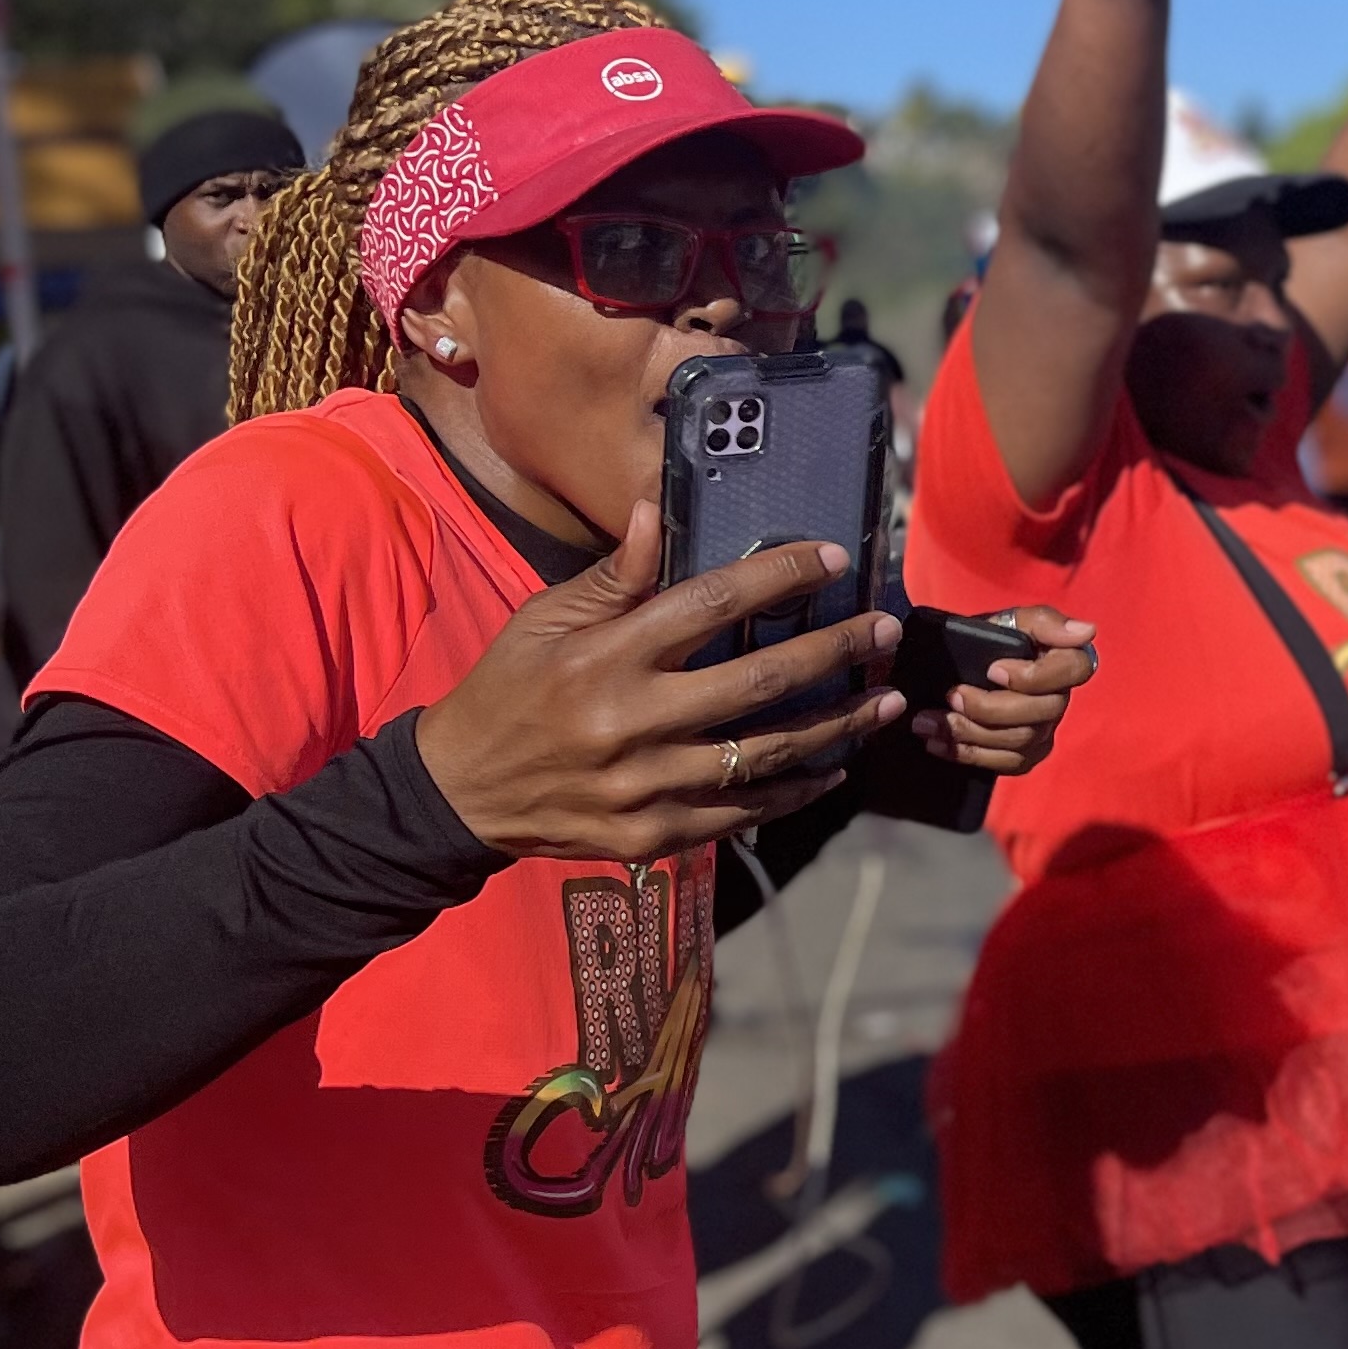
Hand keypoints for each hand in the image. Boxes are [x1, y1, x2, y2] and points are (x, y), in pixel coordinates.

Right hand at [414, 503, 906, 862]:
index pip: (708, 606)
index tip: (829, 561)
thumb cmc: (508, 689)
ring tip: (886, 701)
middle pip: (758, 684)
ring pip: (765, 755)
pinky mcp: (652, 836)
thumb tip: (656, 512)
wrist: (461, 791)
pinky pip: (742, 811)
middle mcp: (629, 724)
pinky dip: (795, 790)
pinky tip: (834, 766)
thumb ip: (611, 577)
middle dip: (834, 654)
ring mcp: (644, 787)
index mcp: (603, 659)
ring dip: (837, 727)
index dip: (777, 579)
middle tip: (883, 632)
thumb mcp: (543, 621)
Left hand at [910, 603, 1097, 777]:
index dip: (1034, 676)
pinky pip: (1002, 763)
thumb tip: (1086, 631)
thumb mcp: (1011, 620)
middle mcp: (1060, 701)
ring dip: (968, 732)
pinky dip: (965, 753)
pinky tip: (936, 742)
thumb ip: (1044, 621)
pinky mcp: (1025, 756)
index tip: (993, 669)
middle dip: (989, 708)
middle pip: (1040, 714)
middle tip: (951, 695)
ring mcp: (1044, 732)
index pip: (1075, 670)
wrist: (963, 665)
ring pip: (1017, 742)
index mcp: (1064, 661)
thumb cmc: (992, 639)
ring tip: (928, 721)